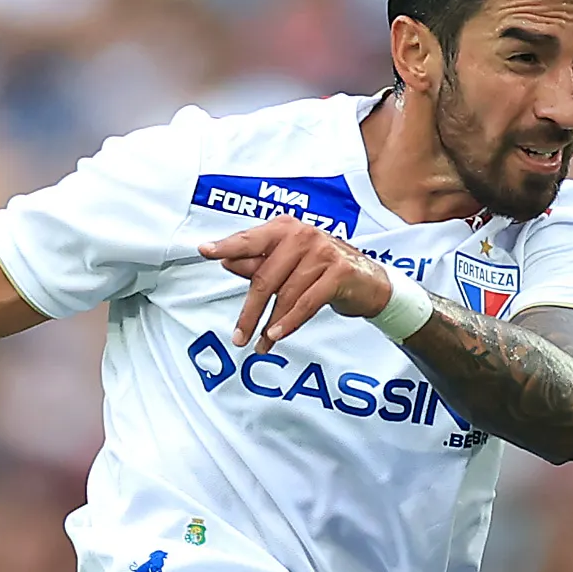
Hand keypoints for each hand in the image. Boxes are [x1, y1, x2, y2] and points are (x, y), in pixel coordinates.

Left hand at [200, 216, 393, 347]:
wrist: (368, 281)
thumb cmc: (322, 269)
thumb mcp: (288, 264)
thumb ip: (258, 262)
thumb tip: (227, 261)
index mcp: (284, 228)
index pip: (250, 239)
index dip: (227, 246)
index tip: (204, 251)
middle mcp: (302, 235)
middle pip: (265, 277)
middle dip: (250, 312)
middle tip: (238, 336)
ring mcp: (322, 252)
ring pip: (286, 295)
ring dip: (270, 324)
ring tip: (261, 343)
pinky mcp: (338, 272)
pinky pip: (307, 303)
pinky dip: (290, 322)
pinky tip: (277, 336)